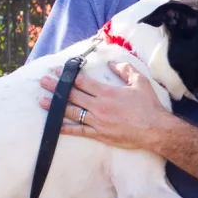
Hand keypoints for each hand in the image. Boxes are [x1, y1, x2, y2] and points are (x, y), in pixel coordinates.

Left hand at [38, 62, 170, 149]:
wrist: (155, 129)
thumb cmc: (148, 106)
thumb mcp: (140, 82)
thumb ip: (125, 70)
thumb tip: (112, 63)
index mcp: (107, 92)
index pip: (82, 82)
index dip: (68, 75)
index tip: (57, 71)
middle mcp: (99, 106)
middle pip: (72, 95)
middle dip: (56, 87)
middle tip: (43, 81)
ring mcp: (97, 121)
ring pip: (71, 112)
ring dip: (56, 106)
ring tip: (42, 101)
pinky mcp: (99, 134)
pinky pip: (79, 131)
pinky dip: (66, 128)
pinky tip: (56, 125)